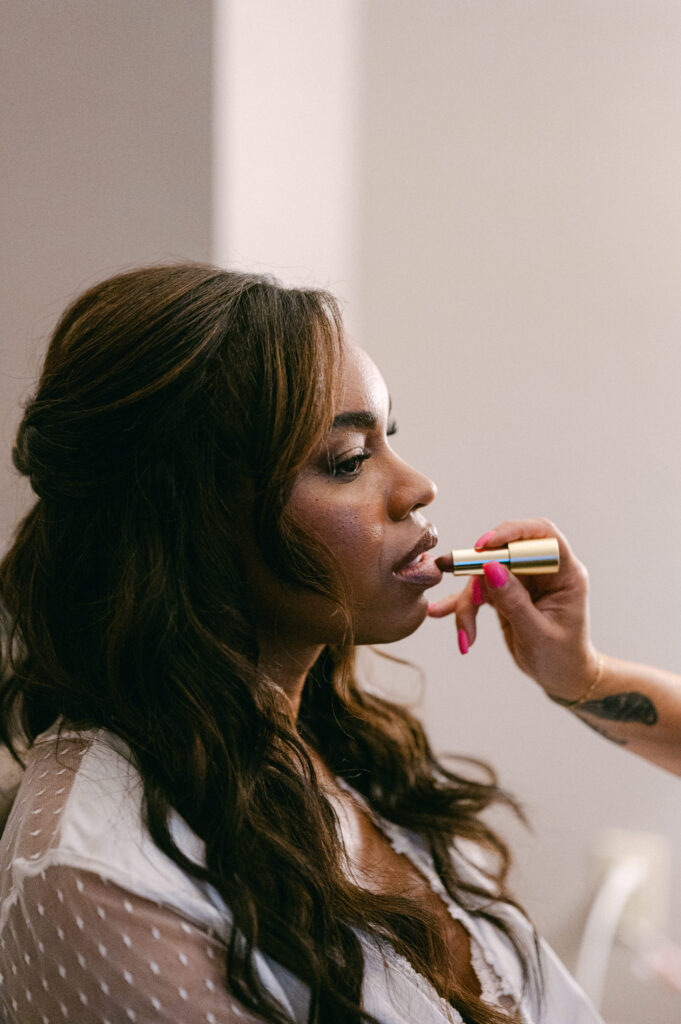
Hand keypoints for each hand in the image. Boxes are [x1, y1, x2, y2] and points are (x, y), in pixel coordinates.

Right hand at [428, 518, 599, 700]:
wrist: (562, 677)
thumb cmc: (561, 657)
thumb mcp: (538, 634)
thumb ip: (514, 600)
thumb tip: (490, 566)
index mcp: (565, 573)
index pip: (541, 534)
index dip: (512, 532)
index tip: (482, 546)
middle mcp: (543, 570)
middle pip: (504, 553)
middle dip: (478, 574)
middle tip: (467, 600)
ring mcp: (523, 579)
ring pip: (485, 573)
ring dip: (468, 602)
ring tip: (464, 632)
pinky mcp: (506, 591)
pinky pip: (479, 590)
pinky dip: (462, 605)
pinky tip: (441, 611)